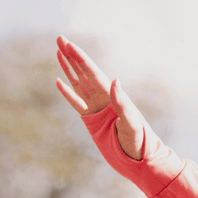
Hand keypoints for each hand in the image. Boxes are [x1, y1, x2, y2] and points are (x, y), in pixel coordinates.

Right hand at [55, 36, 146, 159]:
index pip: (92, 72)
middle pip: (83, 72)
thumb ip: (122, 103)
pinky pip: (76, 102)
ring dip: (68, 68)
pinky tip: (59, 81)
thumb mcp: (131, 122)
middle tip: (59, 38)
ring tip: (59, 53)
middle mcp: (103, 98)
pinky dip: (67, 92)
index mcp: (112, 96)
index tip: (69, 44)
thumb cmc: (139, 142)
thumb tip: (115, 80)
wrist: (138, 159)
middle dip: (71, 55)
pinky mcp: (91, 119)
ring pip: (78, 83)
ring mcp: (96, 107)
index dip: (80, 58)